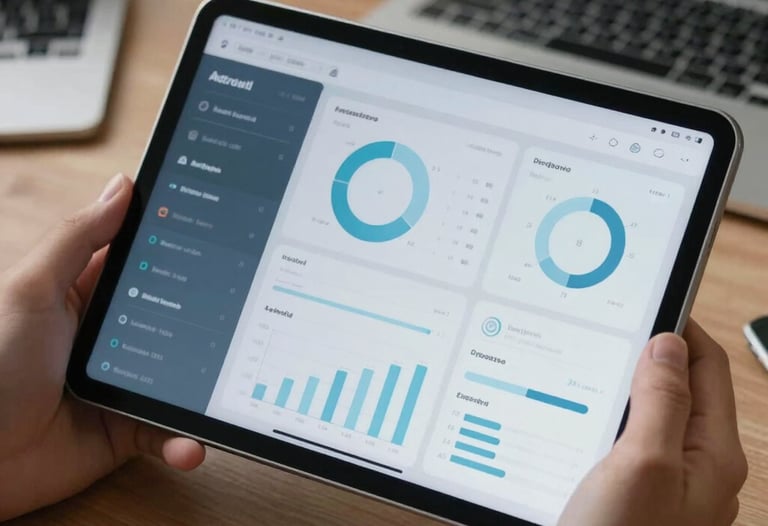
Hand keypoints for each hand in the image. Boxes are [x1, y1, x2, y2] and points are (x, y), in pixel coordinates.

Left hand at [0, 174, 204, 520]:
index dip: (184, 248)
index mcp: (86, 297)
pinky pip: (165, 433)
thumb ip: (78, 239)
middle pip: (175, 320)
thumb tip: (123, 186)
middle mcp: (111, 338)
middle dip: (209, 320)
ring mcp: (121, 384)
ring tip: (227, 391)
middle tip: (247, 315)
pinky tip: (190, 446)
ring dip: (204, 389)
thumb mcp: (30, 291)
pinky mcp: (124, 431)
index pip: (145, 263)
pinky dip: (182, 442)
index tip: (228, 235)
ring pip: (179, 379)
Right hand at [558, 320, 746, 525]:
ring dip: (624, 391)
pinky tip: (581, 420)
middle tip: (605, 338)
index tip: (642, 307)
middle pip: (681, 391)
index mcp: (713, 455)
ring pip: (651, 417)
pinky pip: (631, 444)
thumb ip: (661, 401)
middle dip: (647, 359)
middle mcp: (696, 468)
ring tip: (589, 374)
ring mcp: (668, 484)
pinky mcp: (637, 494)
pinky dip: (610, 423)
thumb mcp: (642, 463)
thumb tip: (668, 344)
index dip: (680, 331)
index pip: (707, 368)